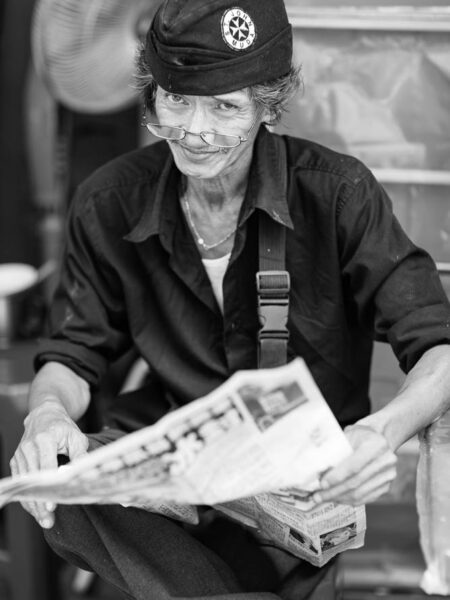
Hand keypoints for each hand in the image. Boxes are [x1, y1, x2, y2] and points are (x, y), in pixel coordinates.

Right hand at [10, 400, 88, 527]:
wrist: (44, 415)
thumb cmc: (63, 428)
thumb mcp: (77, 437)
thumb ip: (80, 454)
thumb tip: (83, 472)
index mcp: (44, 439)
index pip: (45, 466)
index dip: (48, 487)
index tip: (51, 505)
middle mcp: (28, 447)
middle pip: (33, 480)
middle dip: (40, 502)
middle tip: (49, 520)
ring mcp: (19, 454)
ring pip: (24, 485)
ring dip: (33, 504)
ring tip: (45, 520)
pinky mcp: (16, 461)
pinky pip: (20, 483)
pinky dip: (27, 497)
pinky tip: (37, 510)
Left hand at [312, 424, 396, 506]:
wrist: (379, 439)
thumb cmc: (359, 436)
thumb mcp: (348, 435)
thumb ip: (335, 450)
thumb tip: (317, 470)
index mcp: (376, 444)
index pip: (354, 466)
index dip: (337, 477)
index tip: (322, 484)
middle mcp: (386, 461)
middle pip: (356, 482)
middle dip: (334, 491)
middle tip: (317, 496)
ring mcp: (389, 475)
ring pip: (360, 492)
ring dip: (339, 498)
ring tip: (324, 498)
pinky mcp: (387, 486)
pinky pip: (365, 497)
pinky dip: (349, 500)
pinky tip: (337, 498)